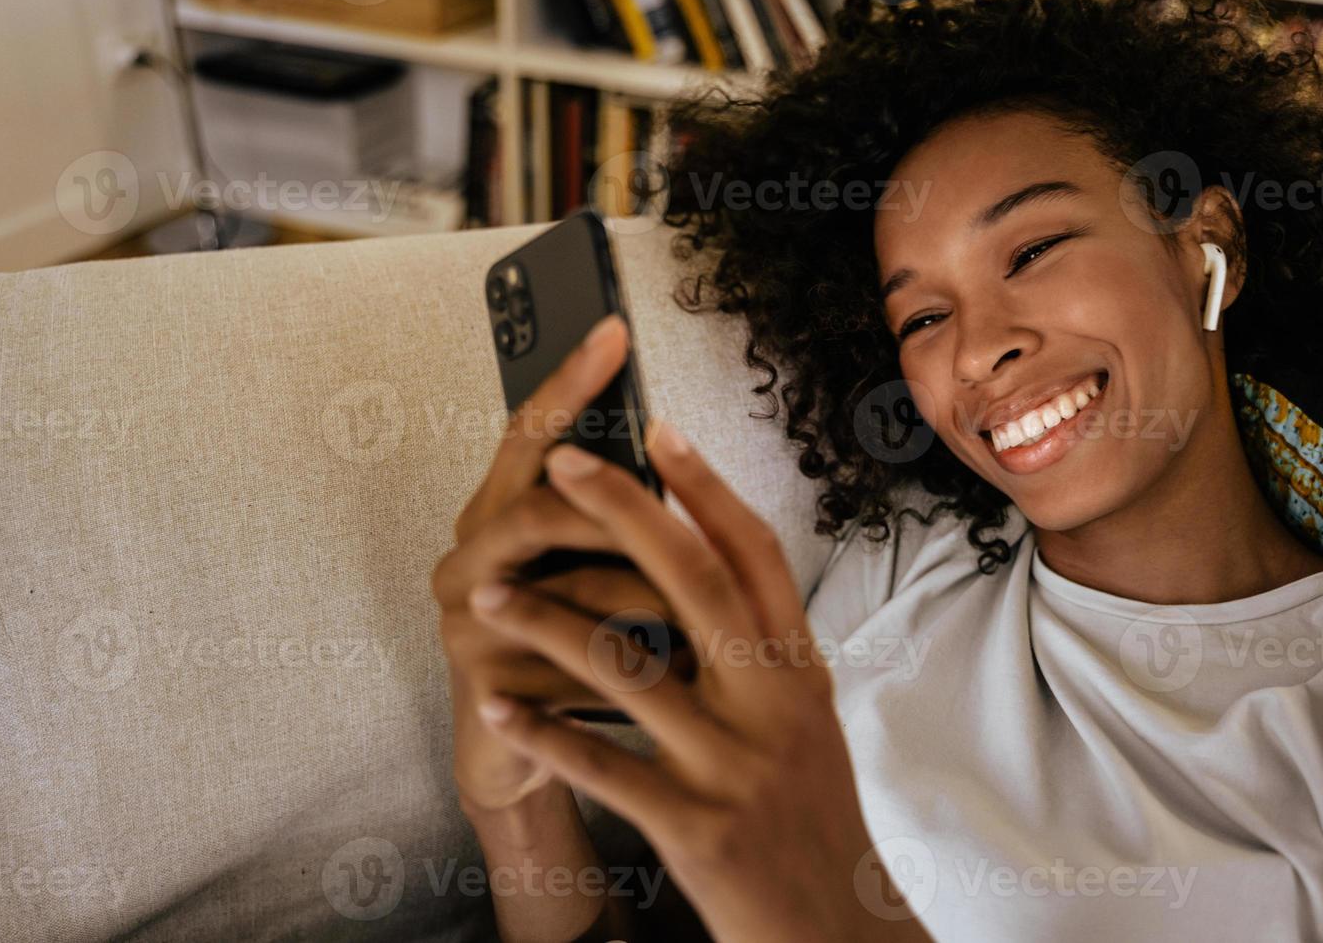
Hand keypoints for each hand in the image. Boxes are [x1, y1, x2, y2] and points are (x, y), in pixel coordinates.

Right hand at [432, 315, 676, 812]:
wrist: (522, 757)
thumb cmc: (571, 648)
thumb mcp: (592, 572)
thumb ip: (612, 518)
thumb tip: (673, 452)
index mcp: (497, 515)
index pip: (526, 433)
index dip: (569, 383)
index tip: (614, 331)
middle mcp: (468, 556)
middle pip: (538, 510)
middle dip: (618, 518)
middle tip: (677, 526)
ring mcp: (464, 619)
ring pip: (568, 592)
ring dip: (647, 608)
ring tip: (704, 622)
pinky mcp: (481, 681)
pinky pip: (574, 662)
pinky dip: (636, 667)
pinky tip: (678, 675)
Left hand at [462, 420, 934, 940]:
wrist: (837, 933)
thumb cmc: (811, 819)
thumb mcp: (806, 722)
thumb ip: (762, 651)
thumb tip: (705, 570)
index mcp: (800, 670)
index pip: (756, 555)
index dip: (706, 487)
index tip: (659, 430)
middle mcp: (774, 705)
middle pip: (695, 581)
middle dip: (623, 511)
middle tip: (564, 457)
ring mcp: (735, 766)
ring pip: (631, 669)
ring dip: (546, 621)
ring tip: (485, 590)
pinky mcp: (696, 828)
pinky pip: (605, 766)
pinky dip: (545, 731)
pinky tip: (499, 704)